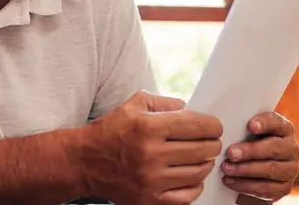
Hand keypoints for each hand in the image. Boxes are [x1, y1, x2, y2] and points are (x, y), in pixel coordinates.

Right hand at [82, 91, 222, 204]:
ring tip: (200, 157)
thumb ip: (162, 103)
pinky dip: (196, 185)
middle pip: (203, 149)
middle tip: (210, 141)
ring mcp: (152, 180)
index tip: (214, 126)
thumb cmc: (109, 131)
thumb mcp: (132, 105)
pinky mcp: (150, 199)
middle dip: (212, 143)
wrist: (84, 162)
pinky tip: (191, 176)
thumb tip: (188, 108)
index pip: (198, 126)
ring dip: (205, 163)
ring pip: (199, 172)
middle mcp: (151, 154)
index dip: (213, 125)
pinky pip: (188, 195)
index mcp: (148, 128)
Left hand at [221, 112, 298, 201]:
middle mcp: (291, 148)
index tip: (250, 126)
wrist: (251, 174)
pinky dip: (245, 185)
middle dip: (250, 151)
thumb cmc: (245, 145)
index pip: (277, 122)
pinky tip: (230, 181)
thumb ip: (240, 127)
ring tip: (226, 168)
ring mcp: (290, 169)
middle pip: (274, 148)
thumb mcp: (245, 134)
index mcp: (283, 129)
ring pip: (270, 169)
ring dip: (245, 169)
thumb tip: (219, 126)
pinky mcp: (284, 188)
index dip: (265, 123)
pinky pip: (266, 188)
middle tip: (231, 153)